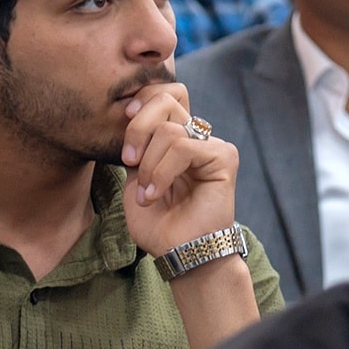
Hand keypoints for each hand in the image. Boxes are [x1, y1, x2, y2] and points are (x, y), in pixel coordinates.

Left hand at [118, 82, 239, 256]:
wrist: (179, 253)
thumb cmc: (159, 224)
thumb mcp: (135, 179)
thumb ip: (136, 148)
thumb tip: (129, 115)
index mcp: (177, 139)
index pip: (165, 95)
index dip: (143, 99)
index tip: (124, 118)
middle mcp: (196, 138)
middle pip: (167, 100)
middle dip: (139, 127)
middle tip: (128, 159)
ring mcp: (212, 146)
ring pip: (169, 129)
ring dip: (148, 164)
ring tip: (146, 193)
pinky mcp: (224, 157)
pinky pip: (183, 148)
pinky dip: (161, 172)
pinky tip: (155, 195)